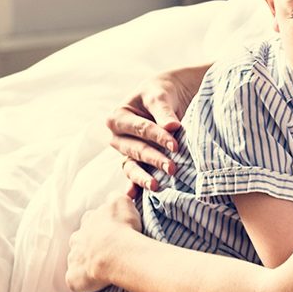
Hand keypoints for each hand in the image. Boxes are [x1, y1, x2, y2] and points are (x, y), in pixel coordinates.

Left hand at [66, 193, 143, 291]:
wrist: (117, 253)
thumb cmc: (122, 228)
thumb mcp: (121, 202)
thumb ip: (115, 197)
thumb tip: (113, 196)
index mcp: (88, 220)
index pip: (91, 221)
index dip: (101, 226)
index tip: (111, 232)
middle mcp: (77, 238)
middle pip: (80, 240)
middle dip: (89, 245)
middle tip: (106, 251)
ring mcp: (74, 258)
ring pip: (77, 259)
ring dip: (86, 262)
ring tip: (102, 268)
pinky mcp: (74, 277)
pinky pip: (75, 280)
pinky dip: (82, 281)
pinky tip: (94, 282)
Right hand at [107, 64, 208, 195]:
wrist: (167, 97)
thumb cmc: (161, 93)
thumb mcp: (160, 96)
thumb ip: (164, 111)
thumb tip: (172, 127)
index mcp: (118, 117)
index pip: (140, 129)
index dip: (157, 137)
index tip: (175, 145)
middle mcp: (118, 137)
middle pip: (136, 150)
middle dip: (154, 159)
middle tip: (172, 168)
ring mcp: (125, 152)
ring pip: (132, 166)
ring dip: (144, 177)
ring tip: (157, 186)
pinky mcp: (135, 163)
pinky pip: (134, 176)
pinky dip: (135, 186)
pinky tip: (136, 197)